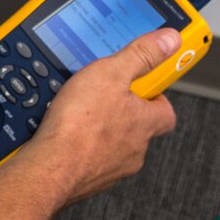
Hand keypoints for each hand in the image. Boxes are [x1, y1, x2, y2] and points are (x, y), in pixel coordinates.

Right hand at [17, 29, 180, 204]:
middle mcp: (135, 149)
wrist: (50, 167)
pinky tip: (63, 131)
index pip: (165, 109)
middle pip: (137, 126)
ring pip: (112, 143)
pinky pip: (89, 157)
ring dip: (99, 128)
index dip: (155, 94)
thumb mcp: (111, 73)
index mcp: (146, 122)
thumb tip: (169, 41)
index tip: (143, 80)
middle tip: (101, 93)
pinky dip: (80, 144)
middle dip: (121, 110)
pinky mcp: (89, 178)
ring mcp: (112, 167)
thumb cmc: (79, 125)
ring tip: (77, 111)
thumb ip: (142, 55)